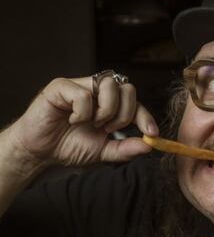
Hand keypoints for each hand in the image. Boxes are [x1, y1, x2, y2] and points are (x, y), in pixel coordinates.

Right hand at [7, 72, 157, 167]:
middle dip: (124, 113)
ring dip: (106, 111)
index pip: (135, 102)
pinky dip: (82, 113)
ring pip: (109, 84)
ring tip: (91, 123)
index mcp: (109, 104)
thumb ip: (124, 149)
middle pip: (127, 87)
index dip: (146, 116)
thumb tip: (148, 146)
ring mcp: (80, 86)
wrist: (39, 152)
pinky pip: (84, 94)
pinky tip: (72, 120)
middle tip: (108, 129)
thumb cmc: (68, 147)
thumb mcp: (102, 152)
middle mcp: (97, 91)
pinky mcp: (61, 86)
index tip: (151, 134)